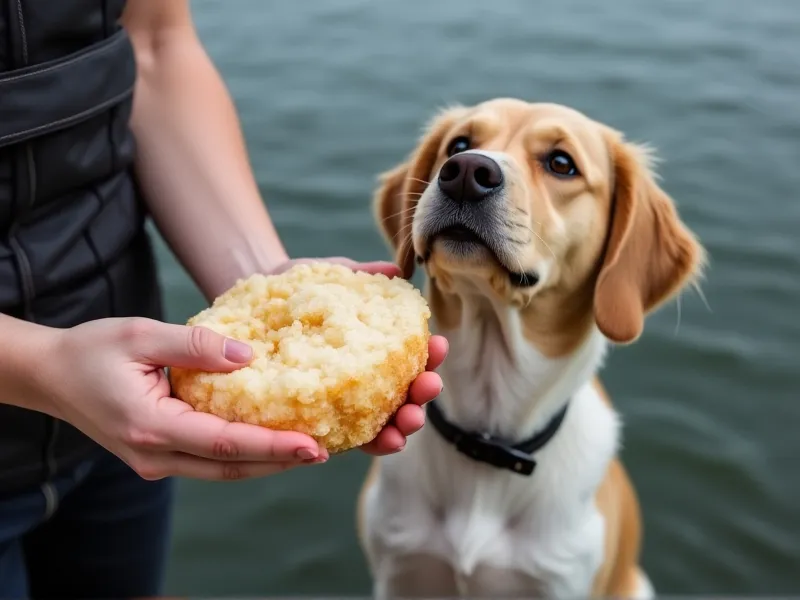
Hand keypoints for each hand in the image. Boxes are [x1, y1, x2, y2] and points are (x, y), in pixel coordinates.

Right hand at [36, 318, 326, 481]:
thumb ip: (195, 345)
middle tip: (325, 450)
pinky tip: (270, 441)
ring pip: (222, 469)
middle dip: (280, 462)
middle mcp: (155, 455)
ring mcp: (156, 462)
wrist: (51, 376)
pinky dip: (243, 454)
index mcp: (151, 426)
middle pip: (230, 466)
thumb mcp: (140, 334)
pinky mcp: (160, 456)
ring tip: (308, 449)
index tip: (313, 445)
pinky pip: (210, 460)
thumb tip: (249, 355)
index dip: (272, 446)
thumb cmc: (92, 350)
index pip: (225, 442)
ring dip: (265, 462)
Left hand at [270, 257, 447, 455]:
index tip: (439, 345)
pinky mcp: (317, 423)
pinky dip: (370, 443)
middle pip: (402, 395)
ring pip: (382, 424)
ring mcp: (342, 406)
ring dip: (402, 428)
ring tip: (406, 424)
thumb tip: (396, 271)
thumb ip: (357, 275)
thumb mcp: (323, 276)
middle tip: (429, 386)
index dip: (429, 356)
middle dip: (421, 396)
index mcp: (372, 350)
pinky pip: (348, 440)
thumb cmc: (290, 291)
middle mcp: (363, 382)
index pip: (409, 359)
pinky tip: (380, 440)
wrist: (244, 306)